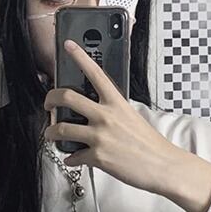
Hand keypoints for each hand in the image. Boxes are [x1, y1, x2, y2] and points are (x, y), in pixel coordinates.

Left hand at [42, 39, 183, 195]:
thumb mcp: (132, 117)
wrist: (162, 166)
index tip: (68, 46)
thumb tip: (97, 114)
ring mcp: (100, 136)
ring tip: (51, 134)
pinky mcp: (97, 157)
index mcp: (116, 103)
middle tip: (48, 104)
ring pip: (62, 129)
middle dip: (50, 99)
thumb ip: (114, 111)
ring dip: (51, 133)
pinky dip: (70, 159)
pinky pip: (74, 156)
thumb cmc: (150, 144)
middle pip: (67, 98)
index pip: (95, 73)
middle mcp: (105, 116)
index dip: (79, 56)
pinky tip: (72, 159)